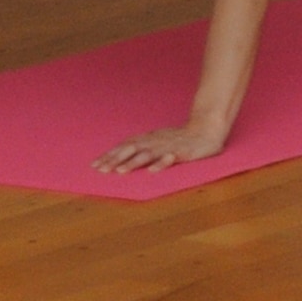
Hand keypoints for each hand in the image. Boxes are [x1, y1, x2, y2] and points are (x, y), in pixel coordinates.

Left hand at [92, 122, 225, 173]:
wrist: (207, 129)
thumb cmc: (180, 138)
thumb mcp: (157, 140)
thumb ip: (141, 147)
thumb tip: (120, 157)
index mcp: (148, 139)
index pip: (124, 146)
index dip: (109, 155)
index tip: (94, 165)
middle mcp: (154, 141)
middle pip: (131, 149)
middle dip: (115, 159)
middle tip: (101, 170)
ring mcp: (167, 146)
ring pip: (147, 154)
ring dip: (133, 162)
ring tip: (120, 171)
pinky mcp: (182, 152)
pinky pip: (170, 158)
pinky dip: (161, 164)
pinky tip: (152, 171)